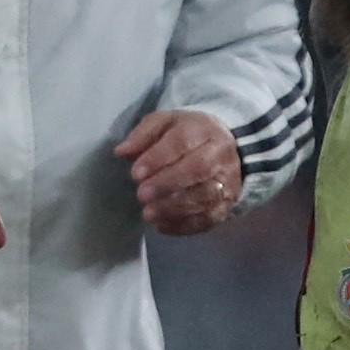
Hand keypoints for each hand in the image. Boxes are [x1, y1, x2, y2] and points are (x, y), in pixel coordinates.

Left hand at [117, 107, 243, 235]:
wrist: (223, 149)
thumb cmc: (186, 136)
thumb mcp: (163, 124)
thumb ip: (143, 135)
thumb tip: (121, 152)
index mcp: (204, 129)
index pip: (182, 141)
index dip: (158, 158)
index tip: (135, 173)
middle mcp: (221, 154)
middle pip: (199, 168)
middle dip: (167, 184)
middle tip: (141, 194)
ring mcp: (228, 181)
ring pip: (204, 196)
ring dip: (173, 208)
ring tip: (147, 213)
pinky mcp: (226, 204)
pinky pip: (208, 218)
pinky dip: (183, 225)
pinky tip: (161, 225)